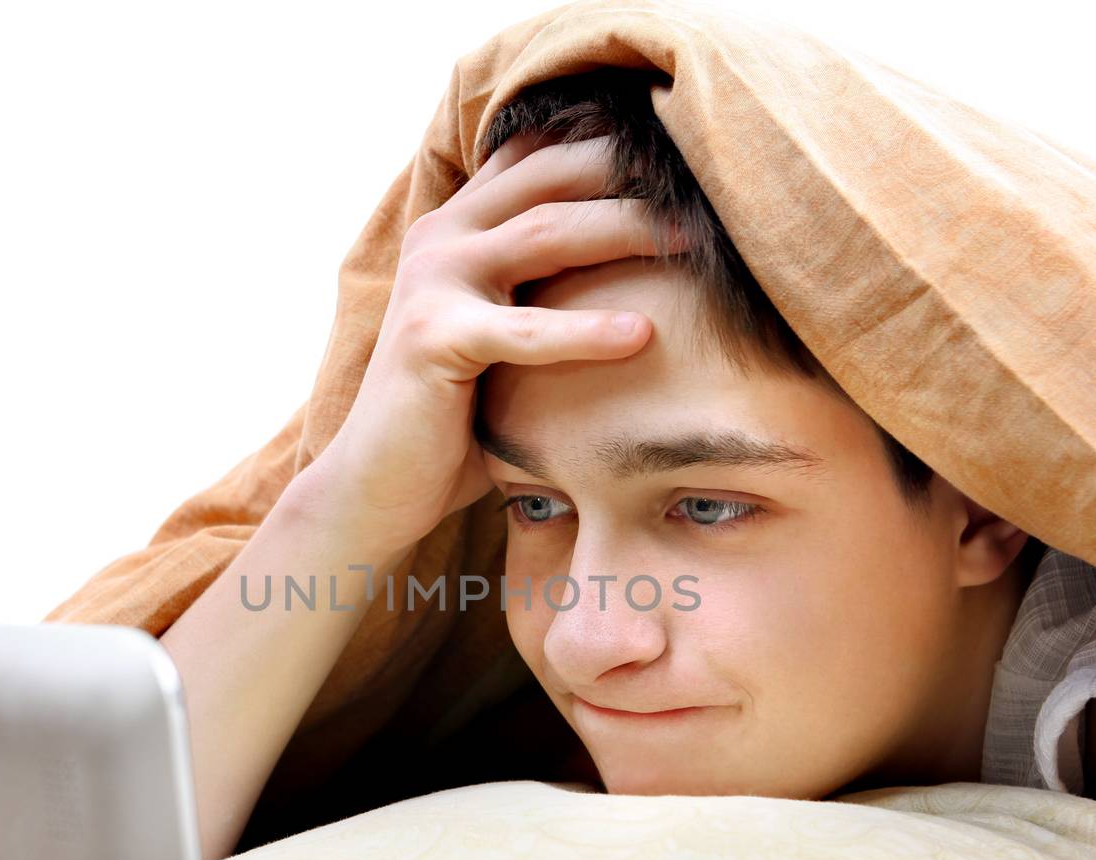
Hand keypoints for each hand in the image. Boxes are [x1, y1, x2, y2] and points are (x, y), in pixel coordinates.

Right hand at [303, 128, 690, 555]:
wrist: (381, 482)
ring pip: (545, 232)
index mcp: (460, 224)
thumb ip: (550, 287)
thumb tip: (650, 267)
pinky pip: (525, 330)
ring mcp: (432, 281)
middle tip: (715, 178)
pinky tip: (643, 335)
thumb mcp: (508, 332)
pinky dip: (586, 334)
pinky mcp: (433, 338)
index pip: (540, 155)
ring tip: (696, 238)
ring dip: (627, 228)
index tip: (687, 140)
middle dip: (633, 172)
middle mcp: (442, 235)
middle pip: (552, 175)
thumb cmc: (459, 414)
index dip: (608, 140)